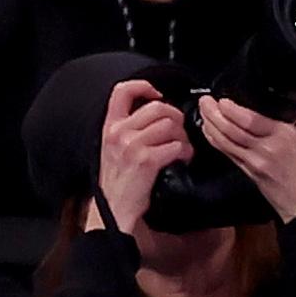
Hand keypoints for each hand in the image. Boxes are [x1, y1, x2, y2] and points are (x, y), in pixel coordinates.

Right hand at [95, 79, 192, 235]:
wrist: (113, 210)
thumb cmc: (118, 181)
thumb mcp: (114, 148)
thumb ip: (128, 127)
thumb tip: (157, 111)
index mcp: (110, 127)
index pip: (122, 91)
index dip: (145, 86)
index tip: (158, 95)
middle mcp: (119, 132)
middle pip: (158, 107)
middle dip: (176, 117)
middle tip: (179, 132)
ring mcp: (132, 145)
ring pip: (170, 124)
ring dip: (183, 136)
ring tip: (181, 148)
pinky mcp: (146, 160)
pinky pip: (177, 145)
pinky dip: (185, 152)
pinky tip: (182, 160)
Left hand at [194, 97, 295, 222]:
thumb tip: (295, 102)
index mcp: (284, 136)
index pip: (251, 120)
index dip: (232, 110)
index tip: (221, 99)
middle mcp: (266, 148)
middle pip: (233, 130)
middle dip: (214, 114)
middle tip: (205, 101)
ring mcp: (254, 162)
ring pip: (225, 142)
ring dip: (211, 126)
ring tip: (203, 113)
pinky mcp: (248, 172)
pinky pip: (228, 153)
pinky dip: (216, 141)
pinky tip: (210, 133)